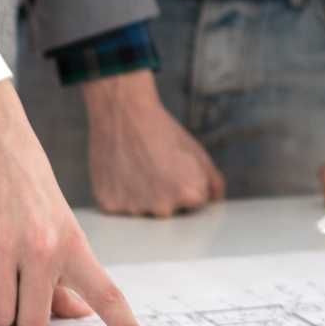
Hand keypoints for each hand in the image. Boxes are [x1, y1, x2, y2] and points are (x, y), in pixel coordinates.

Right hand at [0, 82, 154, 325]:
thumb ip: (66, 272)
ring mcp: (4, 245)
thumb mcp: (60, 223)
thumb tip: (76, 314)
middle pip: (33, 325)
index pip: (107, 295)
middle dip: (22, 314)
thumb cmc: (28, 184)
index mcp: (73, 244)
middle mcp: (43, 247)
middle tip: (17, 282)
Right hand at [82, 71, 223, 216]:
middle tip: (154, 168)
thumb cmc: (160, 131)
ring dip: (141, 197)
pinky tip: (122, 174)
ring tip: (137, 169)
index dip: (186, 185)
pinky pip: (119, 209)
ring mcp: (134, 210)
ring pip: (142, 212)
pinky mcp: (110, 206)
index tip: (175, 169)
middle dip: (165, 195)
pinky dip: (120, 195)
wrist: (123, 114)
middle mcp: (163, 208)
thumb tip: (215, 199)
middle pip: (168, 212)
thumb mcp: (197, 152)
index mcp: (190, 194)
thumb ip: (213, 181)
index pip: (195, 204)